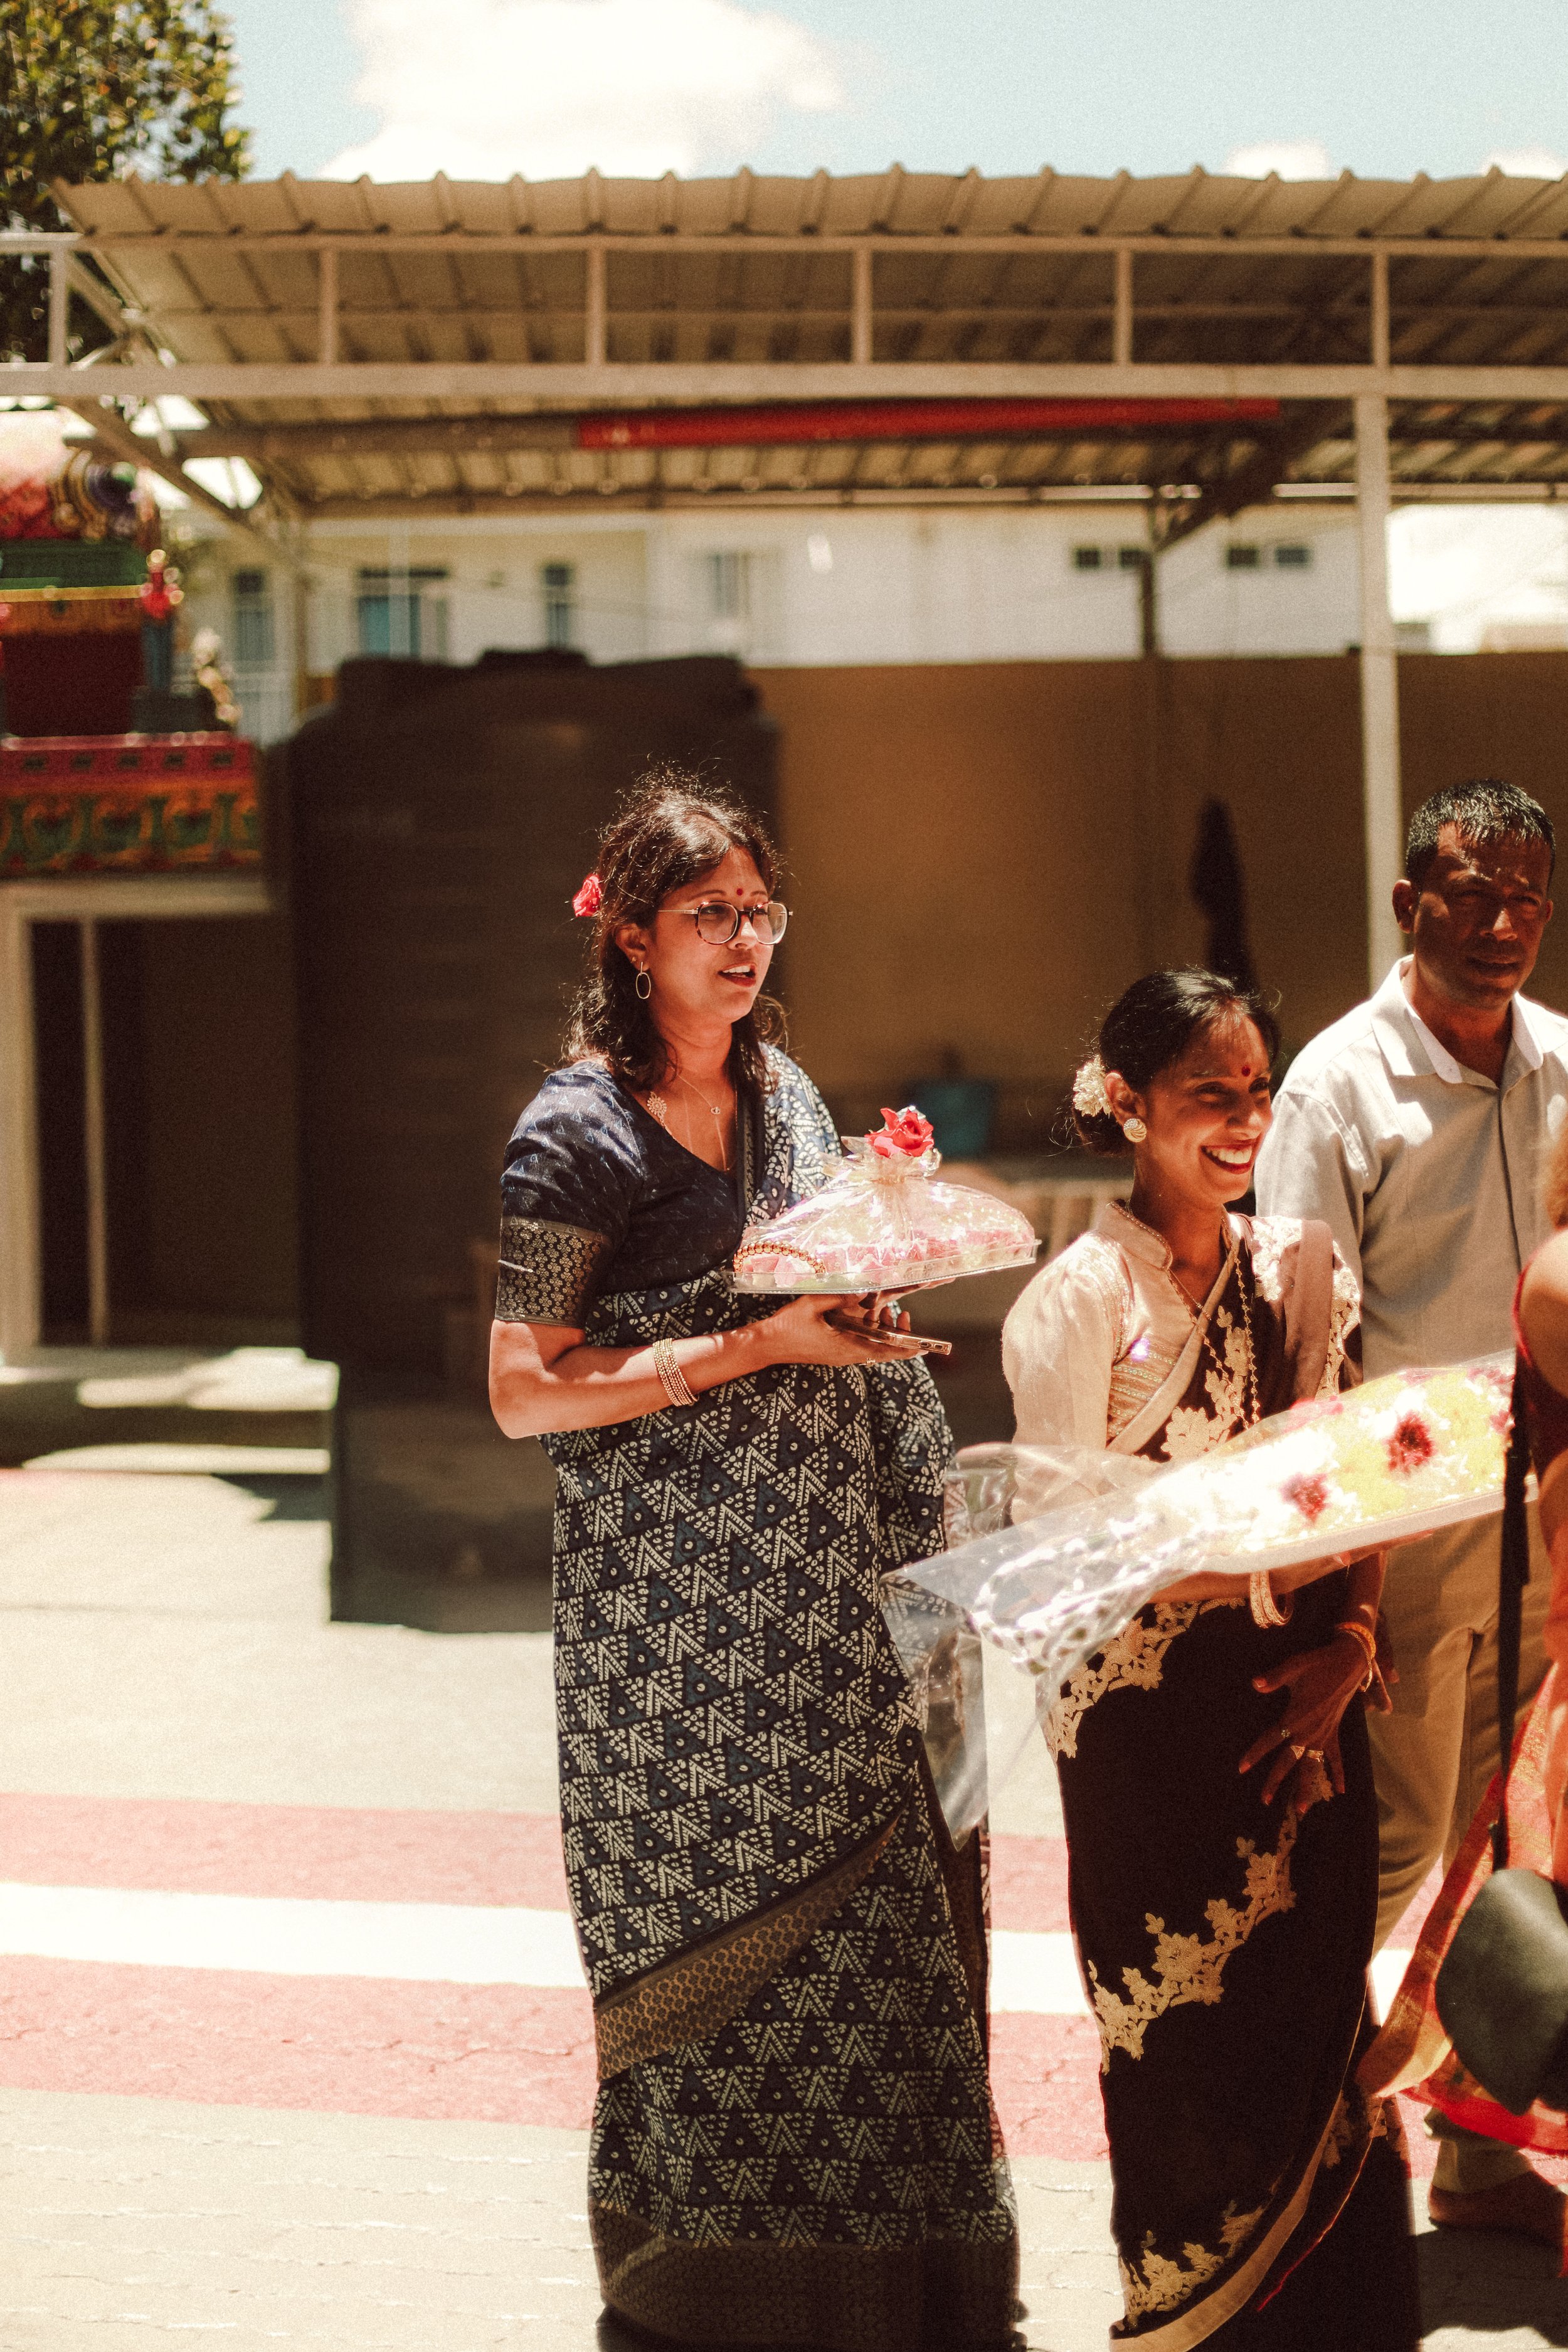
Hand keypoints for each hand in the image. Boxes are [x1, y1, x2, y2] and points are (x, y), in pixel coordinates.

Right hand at [754, 1291, 927, 1369]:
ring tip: (880, 1310)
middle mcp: (848, 1355)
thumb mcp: (813, 1305)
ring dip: (882, 1331)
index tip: (925, 1346)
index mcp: (847, 1347)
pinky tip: (863, 1316)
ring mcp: (841, 1355)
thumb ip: (840, 1297)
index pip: (886, 1353)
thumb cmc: (788, 1326)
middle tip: (901, 1313)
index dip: (908, 1350)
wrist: (768, 1344)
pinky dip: (868, 1332)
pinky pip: (860, 1344)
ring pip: (873, 1347)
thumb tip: (865, 1291)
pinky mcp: (835, 1352)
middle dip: (898, 1333)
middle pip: (884, 1351)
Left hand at [1239, 1631, 1370, 1805]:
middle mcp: (1308, 1732)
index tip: (1241, 1768)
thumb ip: (1273, 1678)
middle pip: (1288, 1761)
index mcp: (1295, 1717)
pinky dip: (1339, 1773)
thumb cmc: (1317, 1664)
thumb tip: (1254, 1684)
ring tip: (1301, 1809)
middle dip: (1275, 1781)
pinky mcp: (1335, 1733)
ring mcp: (1323, 1735)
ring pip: (1312, 1767)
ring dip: (1306, 1787)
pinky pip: (1337, 1758)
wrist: (1348, 1664)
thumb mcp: (1293, 1667)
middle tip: (1264, 1800)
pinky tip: (1341, 1790)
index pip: (1270, 1740)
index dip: (1254, 1754)